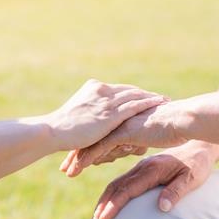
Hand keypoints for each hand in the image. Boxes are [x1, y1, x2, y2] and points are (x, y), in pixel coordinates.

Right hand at [45, 79, 166, 150]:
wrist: (53, 131)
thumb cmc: (61, 129)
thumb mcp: (77, 115)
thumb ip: (89, 113)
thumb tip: (95, 122)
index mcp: (93, 88)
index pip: (119, 90)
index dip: (134, 93)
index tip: (146, 96)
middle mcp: (101, 90)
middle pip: (130, 91)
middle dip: (146, 94)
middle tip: (162, 98)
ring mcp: (106, 101)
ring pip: (135, 96)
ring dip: (152, 98)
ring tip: (166, 100)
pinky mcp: (110, 114)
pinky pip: (134, 106)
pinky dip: (148, 103)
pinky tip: (159, 104)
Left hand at [61, 92, 218, 176]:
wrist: (184, 120)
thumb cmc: (174, 129)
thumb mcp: (151, 136)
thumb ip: (139, 139)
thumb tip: (134, 144)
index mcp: (123, 122)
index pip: (100, 134)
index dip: (87, 146)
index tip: (75, 158)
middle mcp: (118, 122)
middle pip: (91, 138)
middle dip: (76, 153)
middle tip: (64, 167)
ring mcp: (119, 126)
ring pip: (92, 143)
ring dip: (78, 158)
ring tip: (67, 172)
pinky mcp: (123, 131)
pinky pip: (100, 147)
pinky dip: (87, 158)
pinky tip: (78, 168)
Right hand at [88, 141, 218, 218]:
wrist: (200, 146)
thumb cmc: (198, 165)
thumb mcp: (192, 178)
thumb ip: (176, 191)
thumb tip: (162, 208)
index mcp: (152, 169)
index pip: (127, 189)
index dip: (114, 205)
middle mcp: (142, 167)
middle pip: (116, 187)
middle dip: (103, 206)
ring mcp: (141, 167)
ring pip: (116, 184)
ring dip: (104, 201)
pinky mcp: (142, 169)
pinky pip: (122, 182)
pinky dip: (111, 194)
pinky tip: (108, 205)